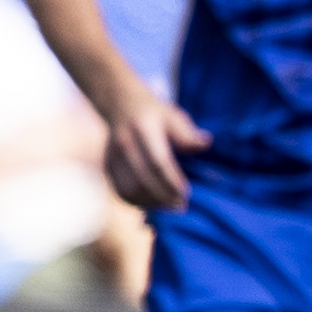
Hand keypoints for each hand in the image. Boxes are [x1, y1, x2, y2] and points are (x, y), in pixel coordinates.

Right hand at [103, 85, 210, 212]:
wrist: (121, 105)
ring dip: (151, 203)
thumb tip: (204, 144)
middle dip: (163, 197)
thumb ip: (187, 133)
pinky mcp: (107, 167)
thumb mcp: (173, 116)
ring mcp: (112, 156)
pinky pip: (121, 192)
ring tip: (169, 207)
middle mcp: (124, 143)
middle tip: (181, 206)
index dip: (172, 182)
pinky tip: (153, 205)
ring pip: (129, 190)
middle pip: (143, 180)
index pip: (158, 162)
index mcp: (143, 128)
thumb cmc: (154, 114)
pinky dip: (137, 203)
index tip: (186, 193)